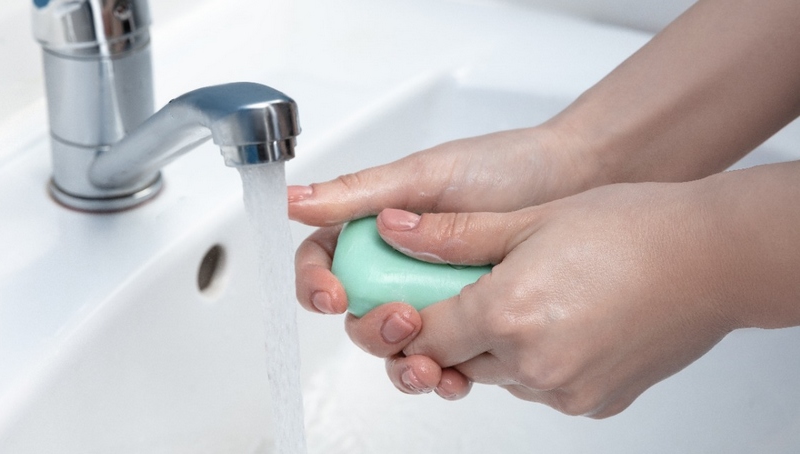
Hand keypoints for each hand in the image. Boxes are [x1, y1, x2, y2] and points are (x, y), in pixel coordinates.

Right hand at [290, 127, 596, 398]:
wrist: (579, 182)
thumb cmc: (506, 166)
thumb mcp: (427, 175)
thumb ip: (358, 193)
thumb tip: (293, 200)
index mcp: (376, 225)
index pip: (324, 262)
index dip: (317, 283)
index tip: (334, 294)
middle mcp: (399, 264)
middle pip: (357, 314)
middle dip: (370, 328)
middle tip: (404, 319)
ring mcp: (434, 295)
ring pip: (396, 344)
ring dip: (402, 360)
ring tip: (429, 363)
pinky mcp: (471, 322)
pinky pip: (443, 359)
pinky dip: (442, 374)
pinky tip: (454, 376)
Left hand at [372, 170, 797, 416]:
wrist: (712, 259)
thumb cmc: (631, 229)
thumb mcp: (528, 219)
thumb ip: (452, 235)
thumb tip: (393, 229)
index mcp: (506, 316)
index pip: (424, 337)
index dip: (411, 319)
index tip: (414, 298)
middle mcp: (531, 366)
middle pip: (456, 361)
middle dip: (454, 330)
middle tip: (478, 289)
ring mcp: (565, 392)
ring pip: (498, 375)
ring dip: (496, 345)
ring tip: (531, 296)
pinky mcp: (592, 404)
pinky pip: (540, 387)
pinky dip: (537, 360)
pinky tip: (563, 319)